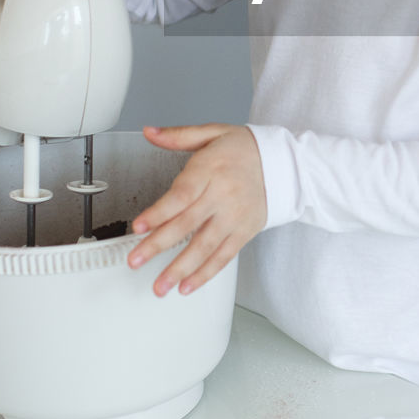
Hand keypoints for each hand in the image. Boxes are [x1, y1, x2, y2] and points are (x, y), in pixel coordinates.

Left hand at [128, 123, 266, 295]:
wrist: (283, 162)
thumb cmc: (244, 149)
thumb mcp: (211, 133)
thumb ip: (178, 135)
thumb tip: (149, 132)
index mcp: (211, 169)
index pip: (181, 195)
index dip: (159, 213)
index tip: (139, 227)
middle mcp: (223, 195)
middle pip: (187, 224)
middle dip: (158, 245)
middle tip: (135, 261)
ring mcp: (235, 217)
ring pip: (205, 247)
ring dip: (180, 269)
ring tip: (161, 286)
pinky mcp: (245, 232)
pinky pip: (224, 257)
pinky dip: (205, 274)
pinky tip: (187, 285)